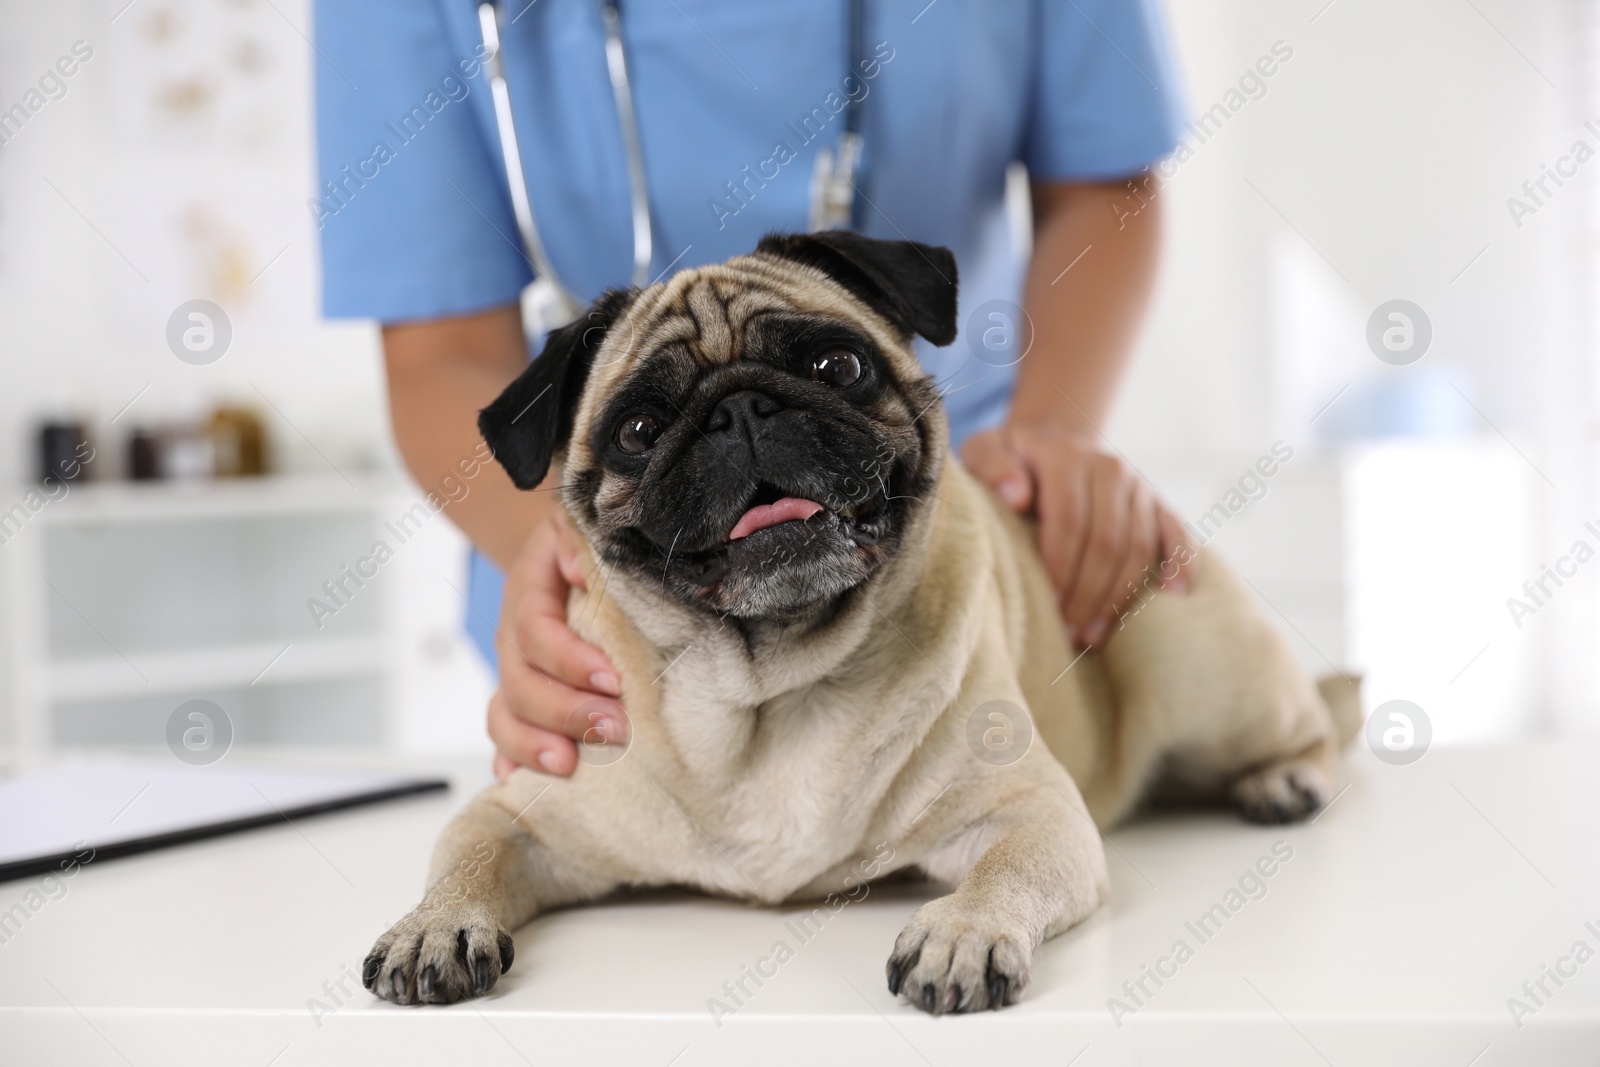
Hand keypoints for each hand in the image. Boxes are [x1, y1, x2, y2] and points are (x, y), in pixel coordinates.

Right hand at [487, 509, 627, 779]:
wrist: (563, 559)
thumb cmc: (583, 552)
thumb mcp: (581, 531)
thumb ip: (580, 545)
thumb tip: (581, 572)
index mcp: (529, 595)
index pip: (537, 631)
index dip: (569, 660)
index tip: (611, 679)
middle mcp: (514, 639)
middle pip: (520, 683)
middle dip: (565, 713)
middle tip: (613, 729)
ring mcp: (513, 673)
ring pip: (504, 716)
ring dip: (533, 746)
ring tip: (569, 766)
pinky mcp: (521, 701)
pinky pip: (504, 736)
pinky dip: (510, 762)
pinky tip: (518, 785)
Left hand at [963, 423, 1191, 647]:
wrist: (1051, 441)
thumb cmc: (1010, 459)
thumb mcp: (986, 452)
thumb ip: (992, 469)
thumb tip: (1016, 497)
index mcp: (1067, 456)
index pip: (1070, 520)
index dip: (1061, 567)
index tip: (1048, 607)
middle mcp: (1110, 467)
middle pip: (1107, 540)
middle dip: (1088, 594)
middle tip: (1069, 636)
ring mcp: (1139, 486)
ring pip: (1139, 547)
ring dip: (1119, 597)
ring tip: (1094, 637)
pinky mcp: (1158, 503)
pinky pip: (1178, 534)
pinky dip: (1181, 563)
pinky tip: (1174, 595)